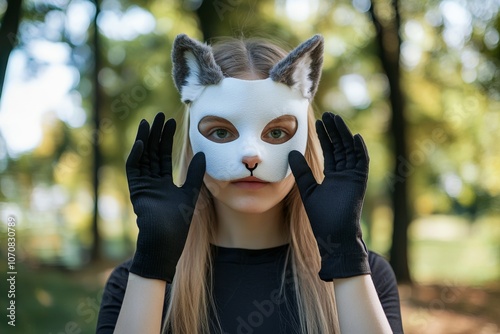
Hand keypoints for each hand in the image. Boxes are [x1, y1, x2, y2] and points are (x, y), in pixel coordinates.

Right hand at [126, 112, 204, 281]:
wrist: (167, 241)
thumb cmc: (179, 223)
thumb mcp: (191, 192)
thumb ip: (195, 174)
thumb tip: (203, 153)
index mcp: (163, 183)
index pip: (163, 155)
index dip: (167, 139)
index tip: (172, 122)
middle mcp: (151, 182)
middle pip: (151, 152)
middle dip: (155, 134)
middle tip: (159, 115)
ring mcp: (142, 186)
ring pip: (142, 157)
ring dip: (144, 140)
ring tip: (148, 122)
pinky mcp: (136, 191)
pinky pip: (133, 170)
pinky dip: (135, 156)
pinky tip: (141, 142)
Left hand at [289, 113, 369, 279]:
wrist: (332, 235)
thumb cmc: (320, 216)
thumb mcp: (307, 189)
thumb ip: (301, 171)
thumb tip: (290, 152)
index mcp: (333, 176)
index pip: (331, 151)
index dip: (326, 137)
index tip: (319, 123)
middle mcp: (345, 174)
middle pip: (341, 147)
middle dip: (335, 131)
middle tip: (328, 115)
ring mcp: (353, 177)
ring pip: (350, 151)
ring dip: (345, 135)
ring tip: (336, 119)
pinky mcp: (360, 182)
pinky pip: (362, 163)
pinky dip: (360, 150)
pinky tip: (356, 137)